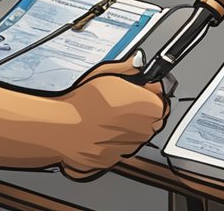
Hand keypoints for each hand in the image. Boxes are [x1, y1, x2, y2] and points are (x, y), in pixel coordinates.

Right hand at [55, 58, 168, 180]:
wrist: (60, 129)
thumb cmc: (81, 103)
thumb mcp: (106, 74)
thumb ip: (129, 69)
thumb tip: (137, 64)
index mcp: (147, 107)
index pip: (162, 100)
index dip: (151, 93)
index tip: (142, 88)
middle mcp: (143, 130)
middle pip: (152, 119)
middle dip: (141, 110)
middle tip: (122, 101)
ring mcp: (129, 147)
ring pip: (136, 135)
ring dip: (128, 126)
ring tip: (105, 115)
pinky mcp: (114, 159)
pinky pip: (119, 149)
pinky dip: (113, 141)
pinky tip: (98, 129)